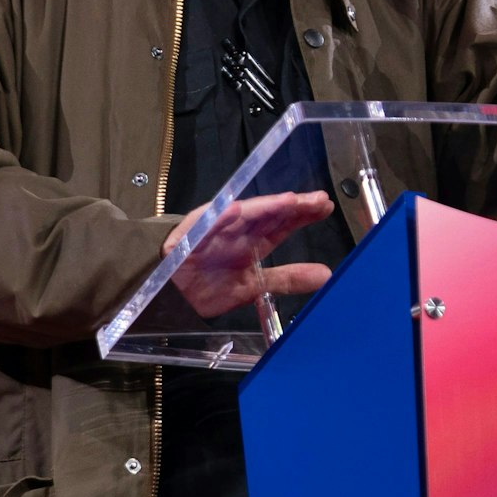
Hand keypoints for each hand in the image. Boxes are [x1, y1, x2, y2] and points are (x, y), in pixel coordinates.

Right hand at [163, 191, 333, 317]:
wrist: (168, 296)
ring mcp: (214, 231)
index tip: (325, 206)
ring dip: (264, 207)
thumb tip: (327, 276)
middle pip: (268, 214)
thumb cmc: (210, 286)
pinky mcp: (189, 238)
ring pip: (242, 215)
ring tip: (286, 201)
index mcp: (252, 240)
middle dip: (291, 206)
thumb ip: (288, 278)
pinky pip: (205, 226)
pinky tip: (236, 210)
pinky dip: (219, 218)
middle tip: (317, 200)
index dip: (302, 214)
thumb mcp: (254, 286)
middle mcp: (237, 230)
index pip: (281, 223)